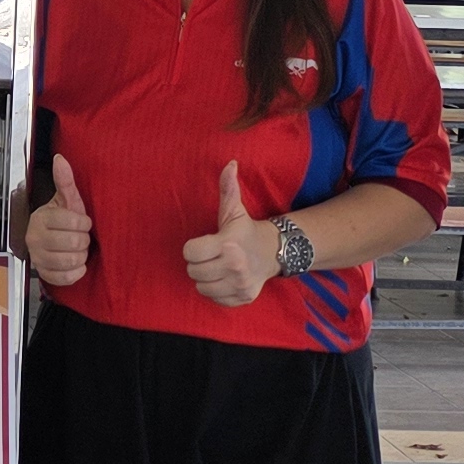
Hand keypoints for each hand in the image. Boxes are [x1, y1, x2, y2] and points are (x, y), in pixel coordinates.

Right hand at [25, 157, 94, 286]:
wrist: (54, 243)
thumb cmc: (63, 221)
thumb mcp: (67, 200)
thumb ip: (65, 181)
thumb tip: (60, 158)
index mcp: (41, 218)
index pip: (72, 222)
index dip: (84, 223)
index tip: (83, 222)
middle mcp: (35, 239)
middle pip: (74, 243)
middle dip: (83, 240)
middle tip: (80, 237)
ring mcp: (38, 258)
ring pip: (72, 261)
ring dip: (81, 256)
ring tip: (78, 249)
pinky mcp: (45, 275)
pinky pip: (67, 278)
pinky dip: (77, 272)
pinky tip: (75, 263)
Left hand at [181, 162, 282, 309]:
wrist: (274, 252)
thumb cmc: (245, 231)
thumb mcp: (235, 210)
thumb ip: (228, 188)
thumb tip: (229, 164)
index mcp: (227, 244)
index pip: (190, 253)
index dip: (193, 248)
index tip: (204, 244)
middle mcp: (235, 266)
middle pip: (193, 272)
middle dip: (199, 264)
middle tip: (211, 256)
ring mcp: (240, 284)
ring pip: (201, 287)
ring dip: (206, 279)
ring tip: (217, 268)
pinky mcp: (243, 297)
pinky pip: (214, 299)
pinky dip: (217, 291)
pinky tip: (225, 279)